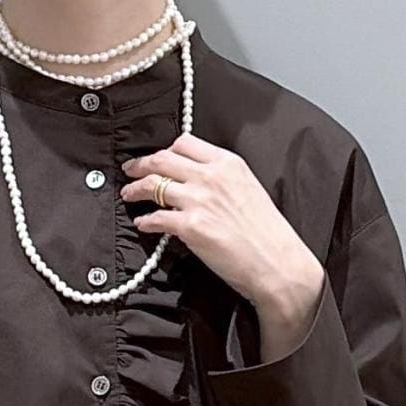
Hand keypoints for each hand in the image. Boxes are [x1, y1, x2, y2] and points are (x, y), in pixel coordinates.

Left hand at [120, 133, 324, 358]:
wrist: (277, 262)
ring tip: (128, 194)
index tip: (156, 157)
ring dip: (135, 189)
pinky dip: (145, 220)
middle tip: (131, 170)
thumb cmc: (267, 233)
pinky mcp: (190, 226)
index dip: (165, 150)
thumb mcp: (249, 189)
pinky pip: (156, 218)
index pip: (185, 143)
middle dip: (141, 164)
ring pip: (153, 184)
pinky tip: (142, 223)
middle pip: (163, 159)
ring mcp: (199, 200)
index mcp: (228, 163)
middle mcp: (211, 176)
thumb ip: (223, 180)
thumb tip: (198, 183)